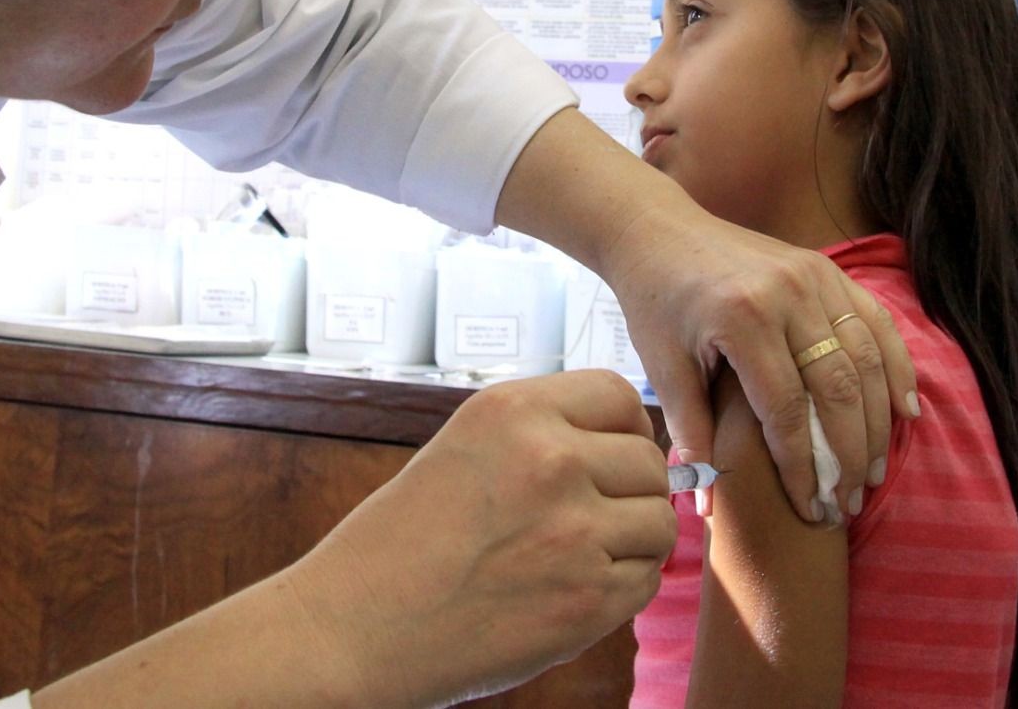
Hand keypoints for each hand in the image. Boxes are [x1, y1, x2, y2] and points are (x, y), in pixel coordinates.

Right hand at [286, 370, 675, 706]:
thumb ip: (545, 435)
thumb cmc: (405, 539)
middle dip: (629, 490)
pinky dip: (623, 587)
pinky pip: (647, 579)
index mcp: (514, 410)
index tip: (606, 455)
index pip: (620, 395)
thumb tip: (635, 446)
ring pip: (659, 521)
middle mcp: (551, 460)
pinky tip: (570, 588)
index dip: (623, 428)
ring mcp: (576, 531)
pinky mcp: (589, 599)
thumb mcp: (466, 447)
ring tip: (577, 554)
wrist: (359, 623)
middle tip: (585, 517)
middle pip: (649, 461)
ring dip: (632, 540)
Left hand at [608, 195, 917, 523]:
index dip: (803, 465)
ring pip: (866, 358)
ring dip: (876, 421)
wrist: (657, 231)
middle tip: (849, 501)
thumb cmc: (655, 303)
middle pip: (838, 388)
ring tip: (872, 472)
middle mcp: (787, 295)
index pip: (788, 410)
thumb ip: (691, 433)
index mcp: (744, 319)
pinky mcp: (825, 269)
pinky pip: (874, 322)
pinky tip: (904, 410)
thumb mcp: (662, 367)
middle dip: (847, 454)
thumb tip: (707, 501)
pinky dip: (894, 367)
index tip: (811, 507)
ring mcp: (813, 277)